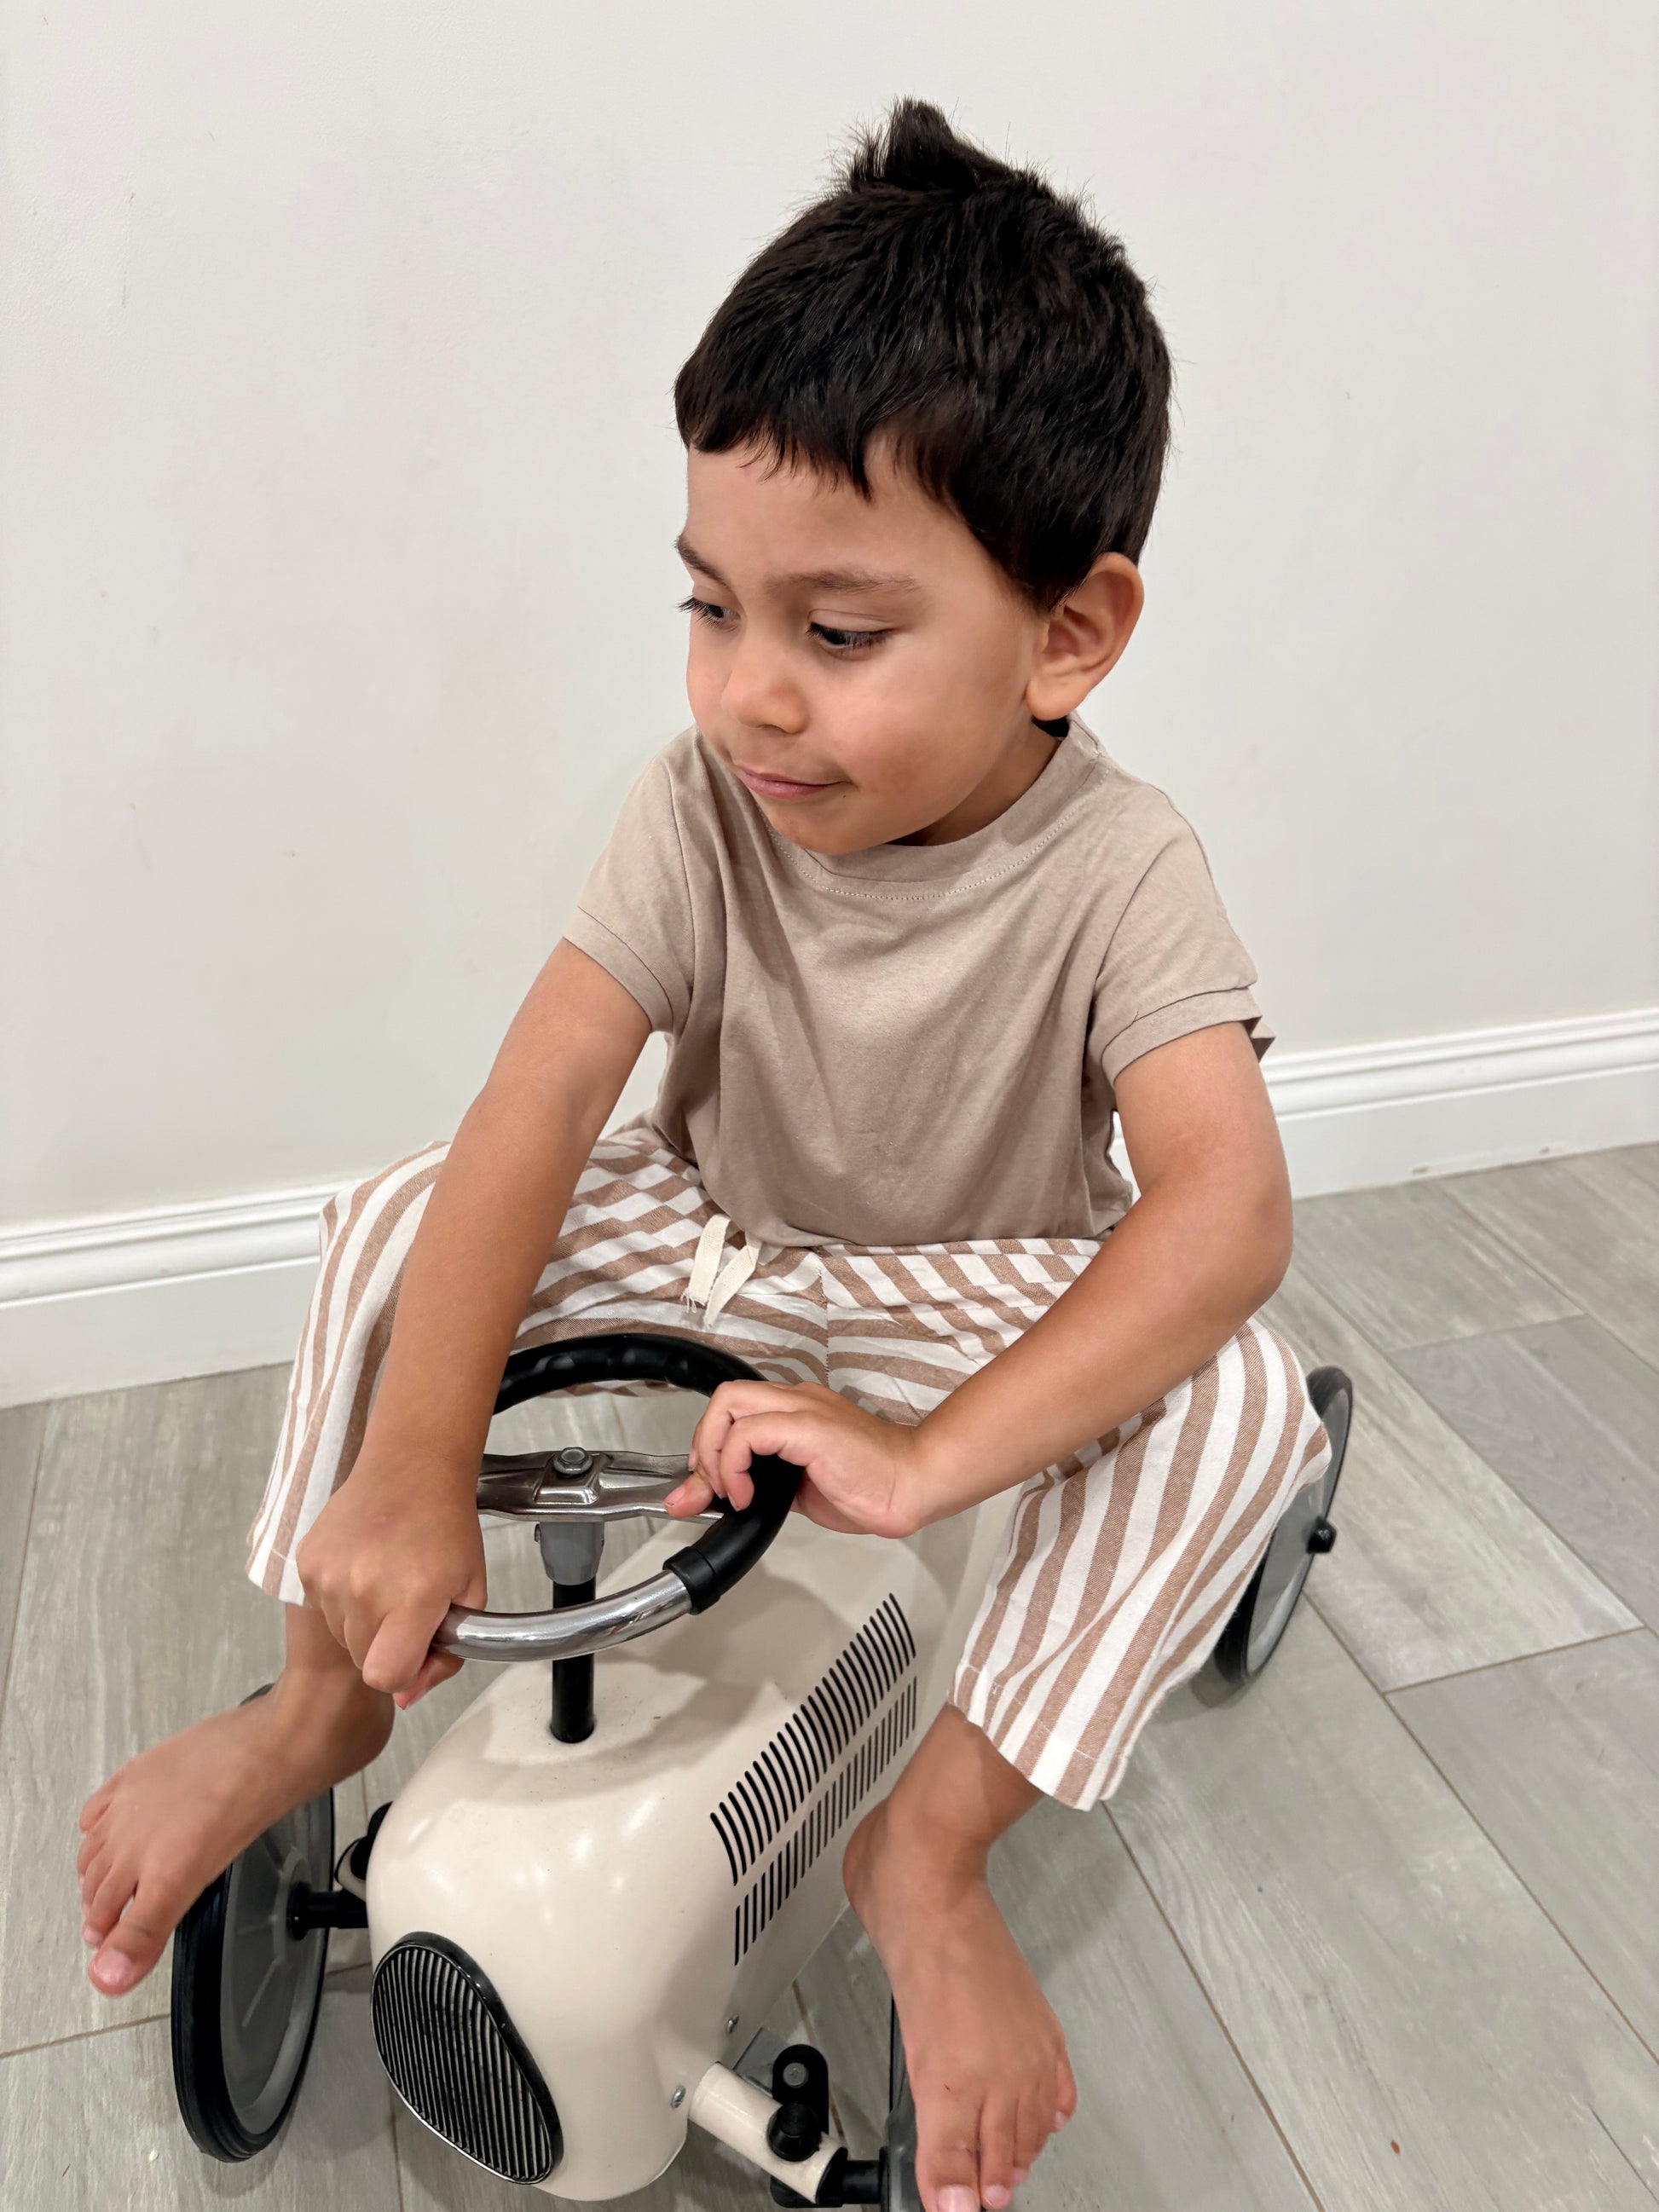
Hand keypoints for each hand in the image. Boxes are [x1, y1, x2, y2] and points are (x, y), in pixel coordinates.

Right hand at [295, 1454, 486, 1706]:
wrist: (411, 1466)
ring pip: (341, 1634)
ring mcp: (329, 1576)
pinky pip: (323, 1605)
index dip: (406, 1672)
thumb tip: (406, 1695)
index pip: (387, 1676)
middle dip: (387, 1644)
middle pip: (364, 1658)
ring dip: (363, 1620)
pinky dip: (342, 1596)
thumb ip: (446, 1654)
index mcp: (411, 1599)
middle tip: (409, 1604)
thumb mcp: (469, 1592)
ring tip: (388, 1577)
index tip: (418, 1648)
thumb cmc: (446, 1526)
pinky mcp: (308, 1563)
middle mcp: (363, 1589)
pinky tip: (366, 1564)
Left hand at [663, 1380, 929, 1538]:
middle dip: (702, 1444)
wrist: (914, 1484)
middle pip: (724, 1398)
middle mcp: (797, 1400)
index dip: (709, 1444)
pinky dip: (733, 1465)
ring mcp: (803, 1408)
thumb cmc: (870, 1486)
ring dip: (713, 1454)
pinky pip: (748, 1433)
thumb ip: (761, 1486)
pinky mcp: (809, 1426)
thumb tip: (724, 1500)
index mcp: (797, 1411)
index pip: (734, 1409)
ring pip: (728, 1403)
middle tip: (706, 1486)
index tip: (704, 1484)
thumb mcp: (798, 1491)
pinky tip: (747, 1494)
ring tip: (729, 1491)